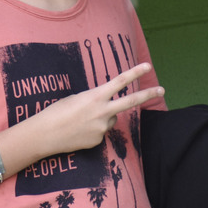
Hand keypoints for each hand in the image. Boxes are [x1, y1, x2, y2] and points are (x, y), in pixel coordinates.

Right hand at [38, 63, 163, 153]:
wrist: (44, 135)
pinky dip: (93, 130)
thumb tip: (106, 109)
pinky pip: (101, 131)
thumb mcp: (75, 99)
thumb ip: (95, 101)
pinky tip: (79, 131)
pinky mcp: (99, 140)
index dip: (134, 73)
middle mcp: (103, 111)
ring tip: (81, 120)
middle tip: (162, 90)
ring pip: (111, 119)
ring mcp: (102, 127)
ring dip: (102, 117)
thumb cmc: (56, 112)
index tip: (147, 66)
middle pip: (131, 101)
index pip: (119, 81)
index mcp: (95, 96)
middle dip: (148, 94)